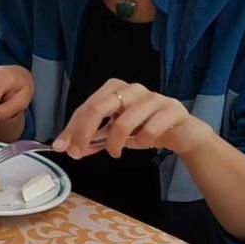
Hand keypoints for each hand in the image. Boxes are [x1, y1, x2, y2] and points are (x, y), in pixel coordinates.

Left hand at [53, 79, 214, 158]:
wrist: (183, 132)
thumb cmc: (145, 128)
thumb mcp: (114, 134)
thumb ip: (92, 138)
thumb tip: (67, 147)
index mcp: (115, 89)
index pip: (86, 107)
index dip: (72, 128)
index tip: (61, 147)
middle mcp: (132, 88)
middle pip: (99, 107)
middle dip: (83, 133)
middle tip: (77, 154)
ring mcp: (153, 97)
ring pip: (123, 122)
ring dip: (114, 143)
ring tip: (114, 152)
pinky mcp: (172, 109)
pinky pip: (149, 130)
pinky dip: (141, 142)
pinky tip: (142, 143)